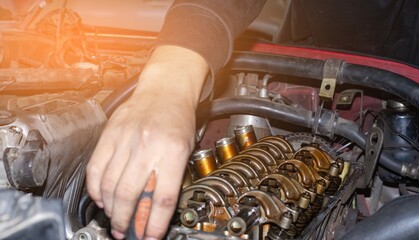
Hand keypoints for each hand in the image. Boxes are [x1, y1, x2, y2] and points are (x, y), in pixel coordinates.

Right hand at [86, 46, 207, 238]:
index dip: (155, 223)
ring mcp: (126, 139)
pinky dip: (95, 188)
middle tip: (124, 232)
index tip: (150, 236)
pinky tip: (100, 197)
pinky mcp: (109, 134)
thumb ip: (169, 178)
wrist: (165, 90)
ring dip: (110, 208)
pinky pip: (96, 167)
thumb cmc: (178, 120)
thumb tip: (153, 211)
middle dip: (126, 220)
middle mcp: (148, 146)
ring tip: (113, 219)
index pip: (163, 197)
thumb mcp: (184, 150)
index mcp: (173, 152)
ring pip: (110, 184)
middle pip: (131, 194)